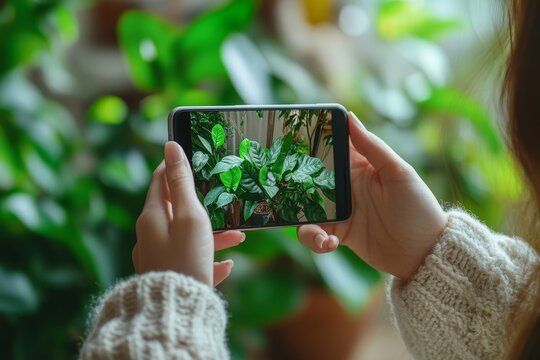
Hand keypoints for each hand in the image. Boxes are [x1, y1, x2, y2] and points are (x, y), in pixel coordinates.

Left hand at [132, 141, 244, 285]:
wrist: (176, 311)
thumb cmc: (186, 258)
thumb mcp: (189, 215)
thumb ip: (182, 182)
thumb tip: (171, 147)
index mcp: (152, 217)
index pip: (160, 181)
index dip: (174, 166)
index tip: (190, 157)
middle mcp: (150, 236)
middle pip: (176, 211)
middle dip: (204, 207)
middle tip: (223, 202)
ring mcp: (158, 258)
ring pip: (187, 237)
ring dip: (213, 236)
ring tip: (238, 238)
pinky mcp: (168, 276)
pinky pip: (190, 261)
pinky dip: (208, 260)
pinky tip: (226, 267)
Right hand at [297, 113, 447, 279]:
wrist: (424, 253)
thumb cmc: (418, 208)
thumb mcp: (398, 173)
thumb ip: (373, 147)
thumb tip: (350, 117)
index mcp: (360, 166)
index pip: (331, 147)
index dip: (311, 140)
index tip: (293, 137)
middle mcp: (345, 186)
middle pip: (309, 179)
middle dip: (294, 182)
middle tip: (284, 187)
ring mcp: (340, 210)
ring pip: (306, 208)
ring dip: (304, 219)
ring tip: (319, 232)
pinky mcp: (339, 233)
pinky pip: (315, 233)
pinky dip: (316, 240)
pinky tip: (330, 243)